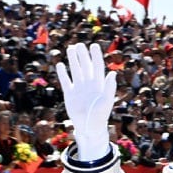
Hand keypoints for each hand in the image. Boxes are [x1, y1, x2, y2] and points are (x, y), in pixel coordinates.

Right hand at [56, 43, 116, 160]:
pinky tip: (60, 64)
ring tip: (71, 49)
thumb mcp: (107, 101)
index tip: (94, 45)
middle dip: (83, 55)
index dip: (96, 56)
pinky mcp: (70, 94)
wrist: (89, 127)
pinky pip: (66, 81)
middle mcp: (89, 84)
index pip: (98, 66)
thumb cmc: (101, 115)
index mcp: (99, 84)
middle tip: (79, 45)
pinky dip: (63, 73)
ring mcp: (79, 88)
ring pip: (76, 70)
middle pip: (86, 66)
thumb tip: (113, 73)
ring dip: (73, 60)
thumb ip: (110, 87)